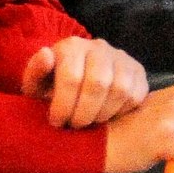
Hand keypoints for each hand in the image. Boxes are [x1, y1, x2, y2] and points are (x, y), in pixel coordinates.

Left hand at [21, 35, 148, 127]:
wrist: (78, 82)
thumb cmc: (53, 87)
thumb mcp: (37, 83)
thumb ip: (35, 72)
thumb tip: (46, 55)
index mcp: (71, 46)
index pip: (71, 77)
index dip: (63, 106)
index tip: (57, 122)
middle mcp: (99, 47)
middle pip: (98, 84)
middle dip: (84, 113)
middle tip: (75, 125)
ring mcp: (121, 57)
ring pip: (120, 89)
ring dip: (103, 114)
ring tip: (90, 122)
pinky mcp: (138, 71)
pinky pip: (135, 95)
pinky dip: (121, 112)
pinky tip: (106, 115)